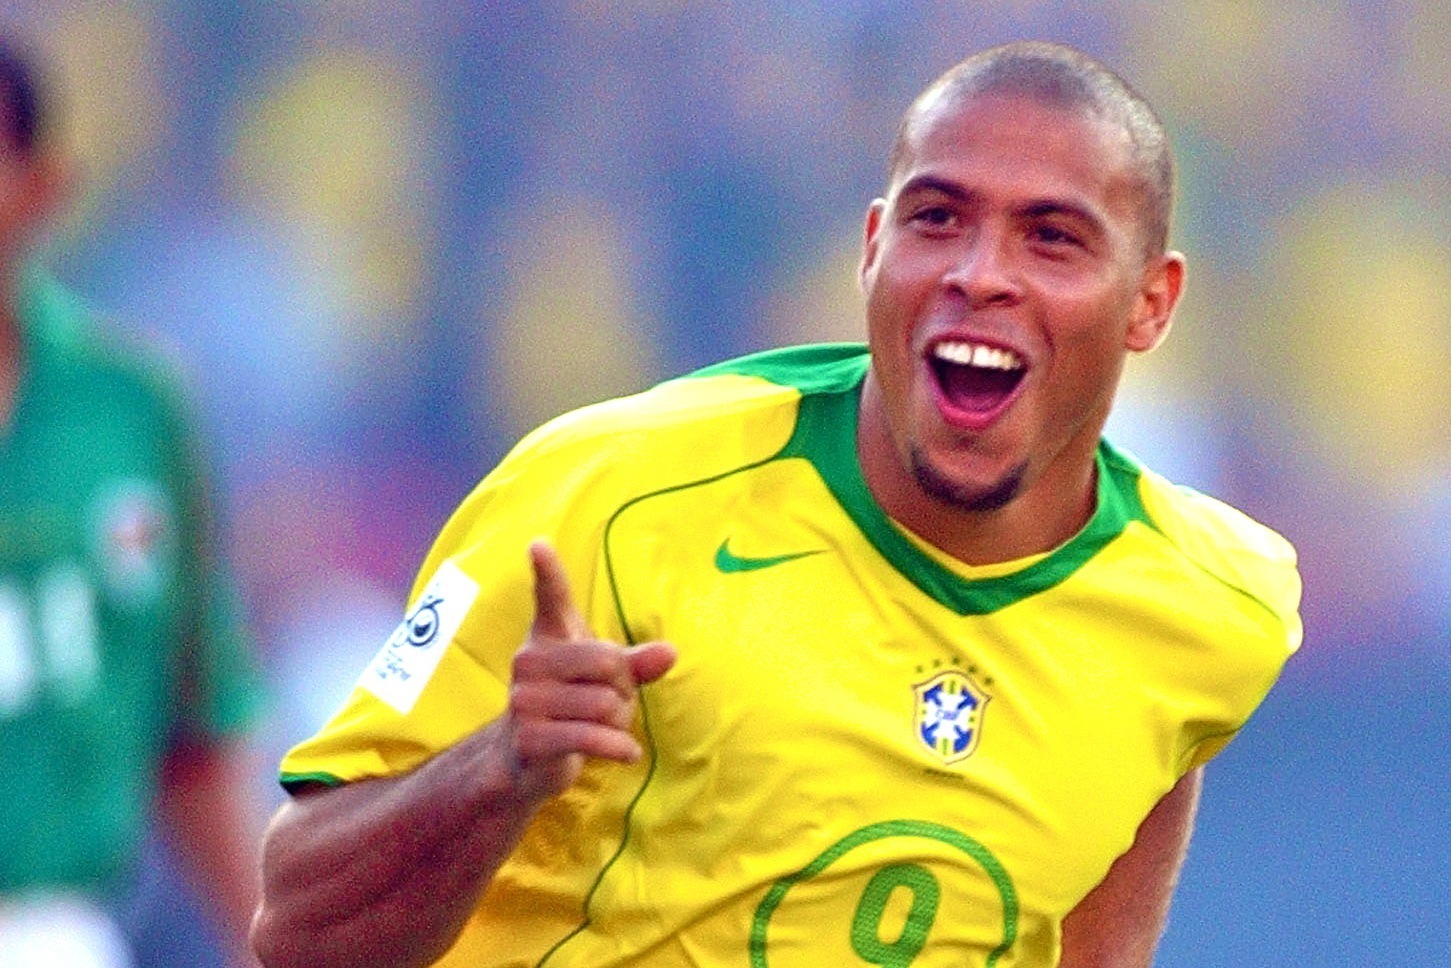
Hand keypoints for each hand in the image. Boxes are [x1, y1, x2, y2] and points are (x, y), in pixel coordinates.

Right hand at [503, 540, 675, 800]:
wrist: (528, 757)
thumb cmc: (574, 703)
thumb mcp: (607, 678)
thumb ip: (637, 663)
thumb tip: (670, 652)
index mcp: (548, 636)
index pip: (550, 597)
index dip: (547, 571)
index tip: (539, 544)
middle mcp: (529, 661)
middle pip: (608, 663)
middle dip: (626, 688)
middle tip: (616, 702)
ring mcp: (525, 699)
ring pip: (605, 705)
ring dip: (620, 723)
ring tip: (606, 728)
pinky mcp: (530, 737)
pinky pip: (591, 737)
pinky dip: (618, 748)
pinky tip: (627, 752)